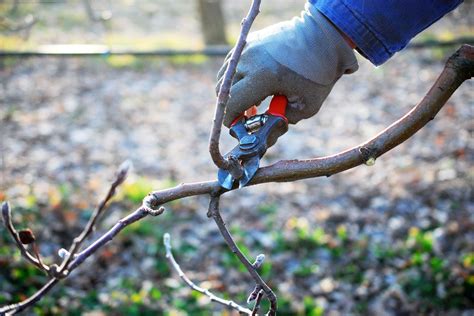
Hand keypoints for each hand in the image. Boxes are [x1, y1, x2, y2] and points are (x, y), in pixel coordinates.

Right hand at [216, 5, 358, 126]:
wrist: (325, 38)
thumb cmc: (319, 74)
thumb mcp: (305, 106)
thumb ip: (281, 121)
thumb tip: (264, 132)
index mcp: (263, 77)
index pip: (233, 103)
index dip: (231, 118)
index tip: (234, 127)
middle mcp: (249, 60)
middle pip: (224, 91)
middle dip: (230, 107)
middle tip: (244, 117)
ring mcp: (247, 48)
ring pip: (224, 76)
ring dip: (231, 92)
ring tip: (250, 101)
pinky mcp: (249, 42)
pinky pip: (231, 64)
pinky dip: (235, 77)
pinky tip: (251, 85)